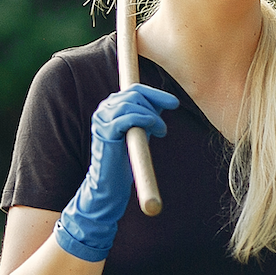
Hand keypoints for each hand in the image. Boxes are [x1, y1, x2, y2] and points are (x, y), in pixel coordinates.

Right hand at [54, 84, 178, 261]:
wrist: (110, 185)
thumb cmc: (126, 159)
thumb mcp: (141, 132)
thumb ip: (148, 115)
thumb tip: (165, 101)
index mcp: (111, 107)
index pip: (135, 89)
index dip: (156, 94)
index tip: (174, 104)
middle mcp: (103, 110)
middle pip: (134, 93)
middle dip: (156, 105)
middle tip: (164, 128)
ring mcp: (101, 120)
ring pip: (132, 103)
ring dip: (152, 116)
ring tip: (161, 132)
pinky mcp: (104, 132)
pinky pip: (128, 117)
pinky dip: (145, 120)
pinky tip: (155, 131)